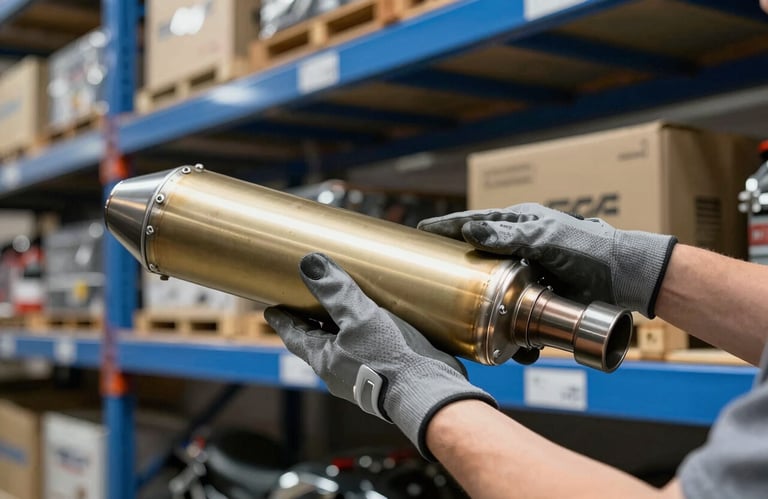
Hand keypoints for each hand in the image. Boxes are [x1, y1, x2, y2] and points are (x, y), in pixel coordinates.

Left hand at [264, 253, 495, 457]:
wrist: (428, 392)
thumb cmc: (388, 360)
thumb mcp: (358, 317)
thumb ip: (335, 292)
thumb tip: (309, 264)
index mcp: (325, 360)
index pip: (295, 335)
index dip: (283, 320)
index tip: (271, 310)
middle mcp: (340, 371)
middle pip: (318, 341)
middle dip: (313, 321)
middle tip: (308, 300)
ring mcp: (363, 375)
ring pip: (345, 346)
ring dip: (343, 327)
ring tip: (347, 305)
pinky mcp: (388, 374)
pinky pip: (370, 350)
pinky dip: (367, 333)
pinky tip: (381, 321)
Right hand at [418, 203, 676, 317]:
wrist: (626, 278)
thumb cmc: (589, 249)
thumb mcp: (547, 238)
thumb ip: (509, 236)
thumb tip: (469, 232)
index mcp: (520, 225)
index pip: (475, 223)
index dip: (447, 228)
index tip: (420, 232)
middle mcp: (520, 248)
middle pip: (479, 258)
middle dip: (458, 270)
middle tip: (432, 278)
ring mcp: (529, 273)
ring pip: (495, 290)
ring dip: (482, 306)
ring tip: (464, 318)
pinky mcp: (539, 297)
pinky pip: (515, 312)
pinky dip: (509, 328)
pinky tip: (505, 343)